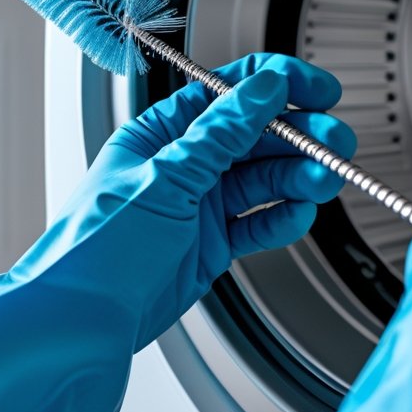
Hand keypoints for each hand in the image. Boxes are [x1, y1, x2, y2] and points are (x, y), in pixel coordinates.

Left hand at [15, 52, 356, 348]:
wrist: (76, 326)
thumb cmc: (93, 249)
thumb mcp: (164, 178)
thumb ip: (220, 133)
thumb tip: (263, 89)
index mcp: (158, 134)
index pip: (225, 93)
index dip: (275, 85)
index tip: (317, 89)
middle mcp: (179, 166)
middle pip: (253, 138)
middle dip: (298, 138)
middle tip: (335, 143)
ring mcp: (196, 208)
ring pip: (260, 182)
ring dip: (296, 178)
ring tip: (324, 181)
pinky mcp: (209, 247)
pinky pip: (256, 224)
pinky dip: (281, 219)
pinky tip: (301, 214)